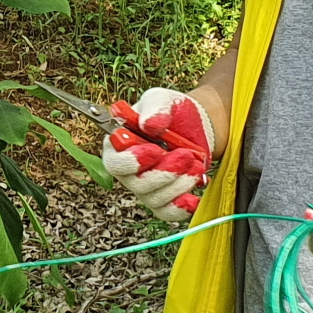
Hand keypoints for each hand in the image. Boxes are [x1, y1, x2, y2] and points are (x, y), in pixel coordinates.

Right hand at [102, 88, 216, 223]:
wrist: (198, 126)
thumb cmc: (174, 112)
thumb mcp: (164, 100)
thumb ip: (155, 108)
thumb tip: (147, 124)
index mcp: (120, 144)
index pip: (114, 162)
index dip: (132, 161)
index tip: (155, 151)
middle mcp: (128, 170)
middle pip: (135, 185)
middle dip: (163, 173)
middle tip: (185, 155)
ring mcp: (145, 186)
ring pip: (154, 198)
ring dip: (178, 184)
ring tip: (196, 164)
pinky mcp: (164, 198)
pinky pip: (167, 212)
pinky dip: (181, 207)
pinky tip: (194, 196)